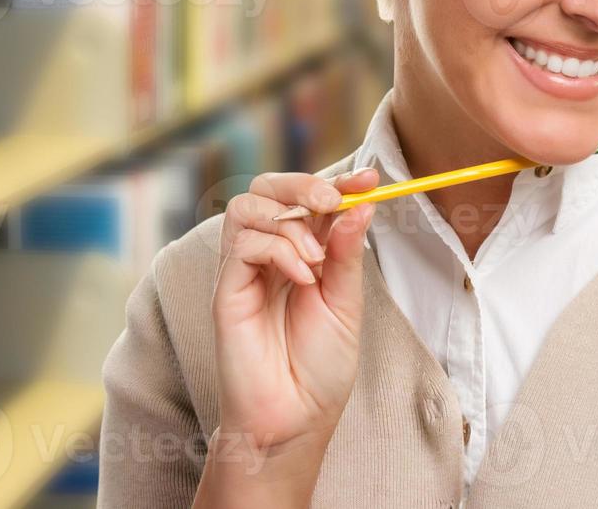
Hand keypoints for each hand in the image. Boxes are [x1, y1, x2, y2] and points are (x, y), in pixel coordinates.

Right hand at [210, 168, 379, 459]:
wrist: (295, 419)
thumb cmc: (319, 367)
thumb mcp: (346, 302)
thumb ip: (346, 252)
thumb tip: (359, 203)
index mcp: (299, 253)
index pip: (309, 200)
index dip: (338, 181)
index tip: (370, 178)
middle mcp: (268, 255)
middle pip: (267, 188)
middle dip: (303, 184)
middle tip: (332, 201)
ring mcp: (244, 270)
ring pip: (247, 205)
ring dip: (290, 221)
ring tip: (316, 260)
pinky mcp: (227, 290)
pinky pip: (243, 243)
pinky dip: (279, 250)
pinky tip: (301, 278)